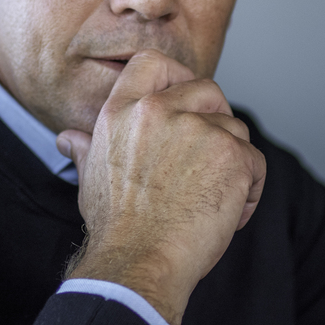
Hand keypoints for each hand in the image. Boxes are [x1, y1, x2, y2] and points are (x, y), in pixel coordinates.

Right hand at [59, 49, 265, 324]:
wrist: (139, 261)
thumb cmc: (115, 227)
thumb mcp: (90, 178)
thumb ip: (87, 149)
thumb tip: (69, 139)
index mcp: (122, 111)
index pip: (153, 63)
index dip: (177, 76)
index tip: (185, 100)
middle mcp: (159, 111)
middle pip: (208, 90)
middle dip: (216, 120)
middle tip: (210, 158)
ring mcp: (199, 130)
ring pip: (235, 130)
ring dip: (233, 163)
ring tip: (213, 200)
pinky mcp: (232, 155)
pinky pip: (255, 162)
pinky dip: (249, 190)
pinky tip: (228, 214)